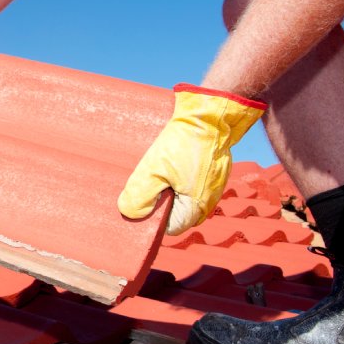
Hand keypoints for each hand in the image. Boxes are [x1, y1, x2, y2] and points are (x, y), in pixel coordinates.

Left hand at [119, 84, 266, 234]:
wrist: (210, 116)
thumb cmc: (184, 143)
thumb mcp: (154, 169)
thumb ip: (140, 195)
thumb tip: (130, 213)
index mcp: (196, 206)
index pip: (170, 228)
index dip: (153, 219)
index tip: (140, 203)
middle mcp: (208, 200)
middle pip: (177, 213)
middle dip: (159, 203)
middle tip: (144, 185)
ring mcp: (212, 186)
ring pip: (183, 197)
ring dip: (168, 189)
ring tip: (155, 173)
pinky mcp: (212, 172)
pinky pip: (191, 183)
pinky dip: (178, 178)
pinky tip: (167, 165)